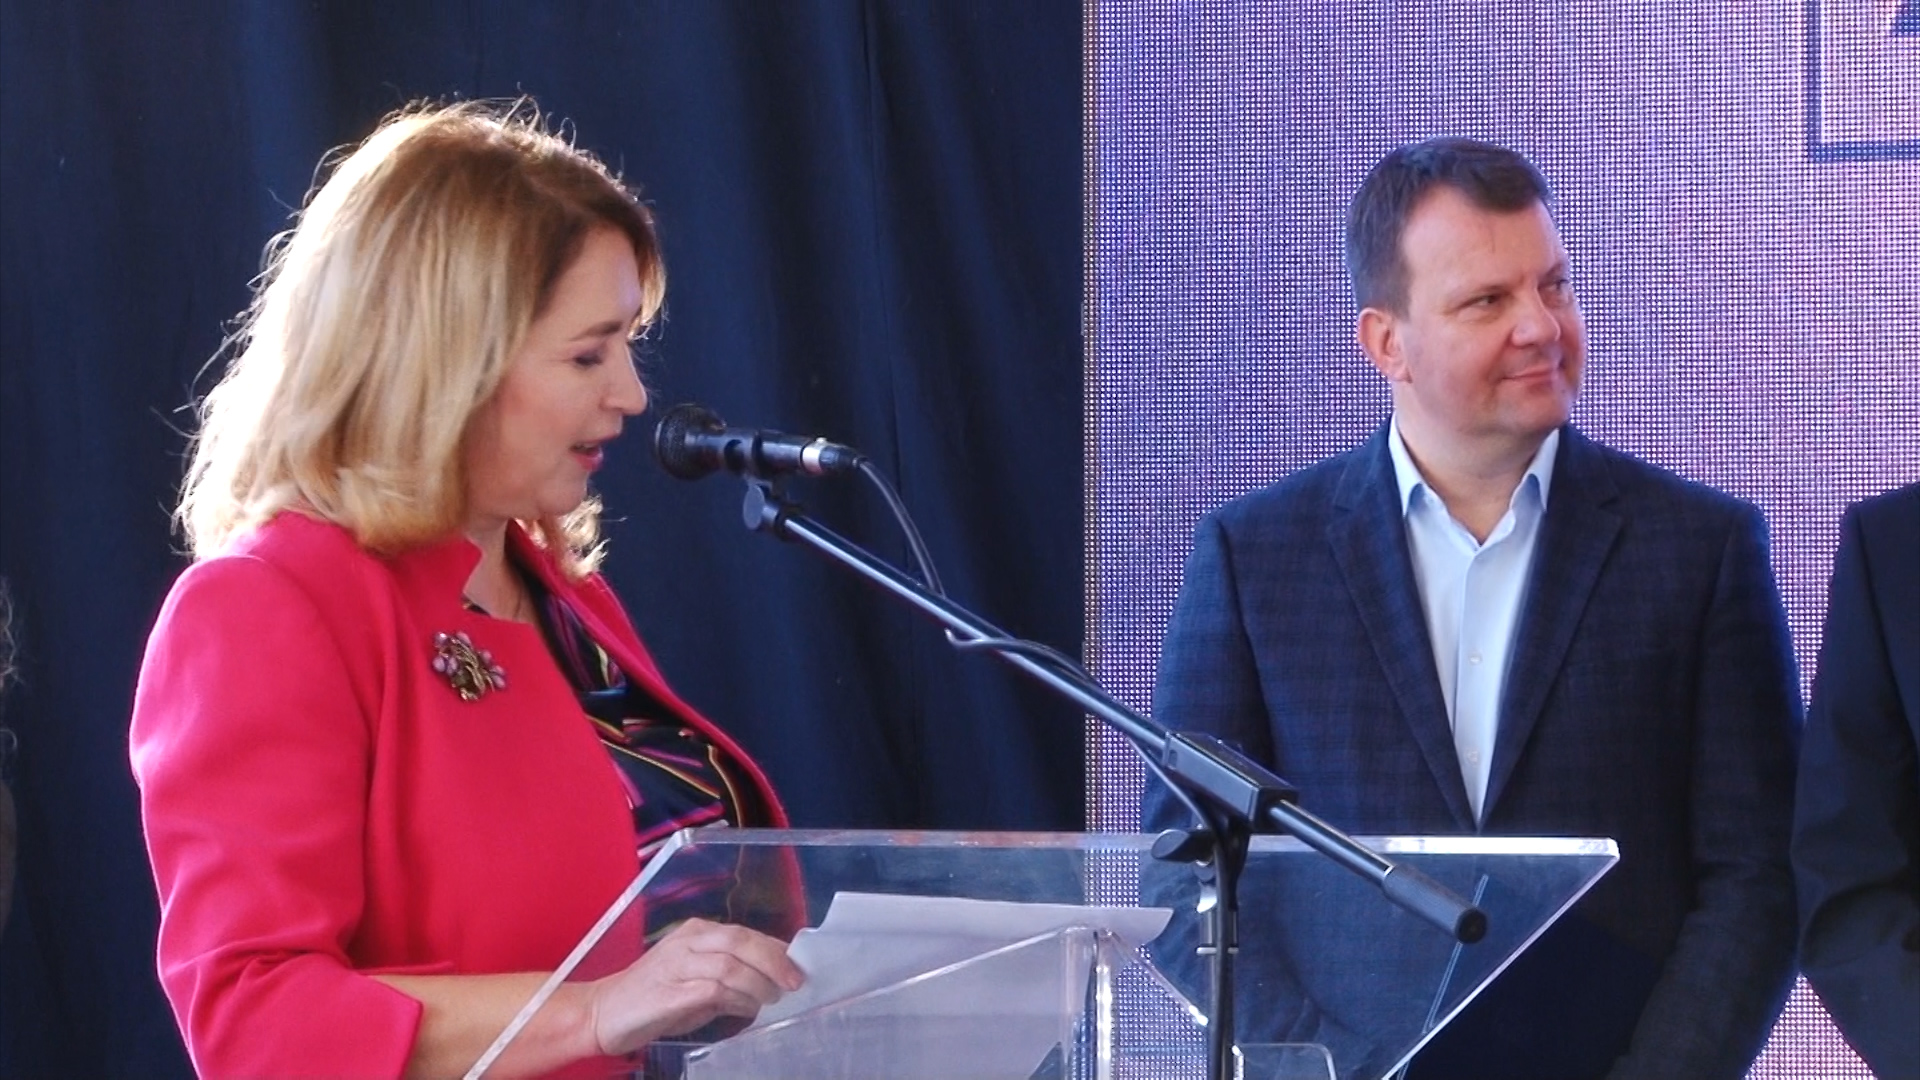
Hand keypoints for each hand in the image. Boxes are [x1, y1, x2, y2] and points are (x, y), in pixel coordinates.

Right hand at [585, 918, 804, 1055]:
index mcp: (695, 933)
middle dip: (773, 961)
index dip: (775, 948)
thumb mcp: (697, 980)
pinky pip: (712, 990)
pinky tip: (746, 1009)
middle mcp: (686, 942)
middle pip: (739, 941)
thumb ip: (730, 977)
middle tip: (793, 982)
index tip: (798, 965)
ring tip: (770, 1000)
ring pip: (729, 965)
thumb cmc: (655, 999)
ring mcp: (676, 965)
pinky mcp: (669, 992)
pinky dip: (736, 999)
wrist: (604, 1013)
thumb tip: (772, 982)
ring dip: (757, 984)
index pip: (744, 932)